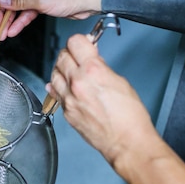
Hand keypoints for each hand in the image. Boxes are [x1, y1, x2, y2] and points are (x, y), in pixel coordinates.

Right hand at [0, 0, 103, 38]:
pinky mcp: (42, 0)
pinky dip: (21, 21)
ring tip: (2, 32)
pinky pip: (27, 11)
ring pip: (18, 6)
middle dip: (2, 13)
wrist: (90, 0)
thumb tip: (1, 0)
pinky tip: (14, 30)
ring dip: (10, 20)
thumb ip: (19, 1)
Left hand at [46, 34, 157, 166]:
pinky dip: (57, 86)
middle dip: (70, 53)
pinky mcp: (66, 112)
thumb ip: (101, 67)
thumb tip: (92, 59)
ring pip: (54, 73)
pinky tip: (63, 85)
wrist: (126, 142)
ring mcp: (69, 99)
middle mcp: (77, 83)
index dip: (81, 41)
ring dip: (62, 69)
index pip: (75, 42)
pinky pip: (55, 93)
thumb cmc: (130, 117)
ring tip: (71, 70)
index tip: (85, 44)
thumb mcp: (120, 81)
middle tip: (78, 56)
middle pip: (62, 56)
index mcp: (93, 71)